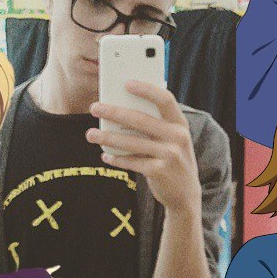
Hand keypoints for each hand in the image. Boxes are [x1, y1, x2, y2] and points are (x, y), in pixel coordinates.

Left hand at [87, 81, 200, 213]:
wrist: (185, 194)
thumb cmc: (172, 158)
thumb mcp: (172, 138)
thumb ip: (155, 124)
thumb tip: (120, 107)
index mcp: (180, 123)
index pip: (165, 99)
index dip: (147, 89)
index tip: (126, 83)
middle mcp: (178, 137)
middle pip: (141, 119)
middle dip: (114, 112)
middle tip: (94, 108)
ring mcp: (170, 155)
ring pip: (132, 142)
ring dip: (108, 138)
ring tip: (90, 134)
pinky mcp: (160, 172)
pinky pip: (132, 162)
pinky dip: (117, 159)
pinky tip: (105, 156)